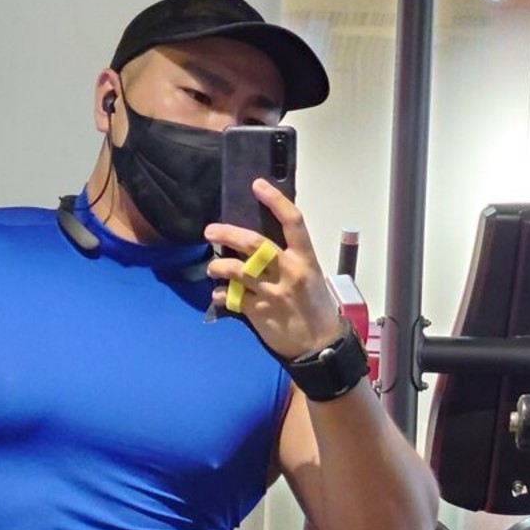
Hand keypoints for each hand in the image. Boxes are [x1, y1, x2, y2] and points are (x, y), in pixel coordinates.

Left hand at [204, 180, 343, 360]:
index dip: (275, 201)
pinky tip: (217, 294)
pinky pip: (232, 298)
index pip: (292, 221)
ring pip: (238, 271)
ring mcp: (273, 293)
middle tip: (210, 231)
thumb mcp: (311, 276)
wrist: (319, 345)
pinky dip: (221, 295)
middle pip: (255, 244)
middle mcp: (289, 272)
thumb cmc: (316, 307)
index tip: (257, 185)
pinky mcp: (259, 312)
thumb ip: (289, 258)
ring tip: (212, 267)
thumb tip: (261, 244)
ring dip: (219, 266)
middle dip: (228, 234)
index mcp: (305, 259)